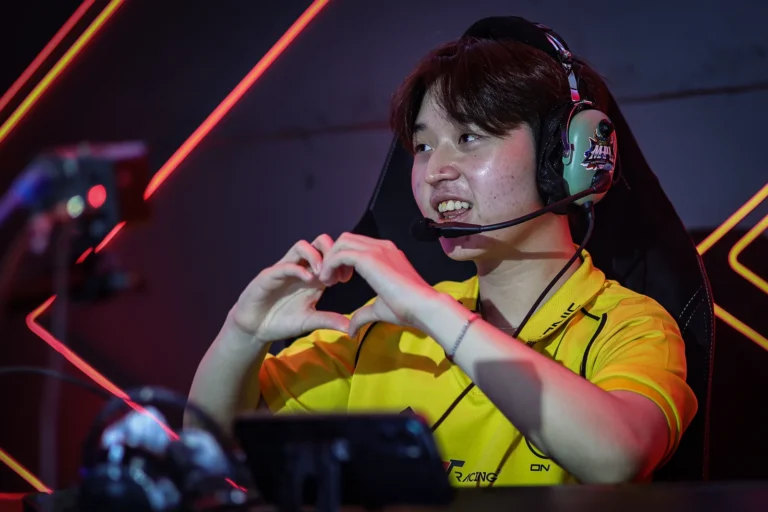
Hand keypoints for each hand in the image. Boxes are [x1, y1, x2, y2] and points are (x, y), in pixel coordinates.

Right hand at [230, 234, 353, 344]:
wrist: (255, 328)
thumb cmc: (282, 322)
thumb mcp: (309, 321)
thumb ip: (328, 320)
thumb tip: (350, 328)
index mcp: (313, 276)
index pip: (331, 254)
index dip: (341, 261)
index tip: (346, 279)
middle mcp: (301, 268)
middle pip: (319, 242)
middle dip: (331, 252)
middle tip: (335, 274)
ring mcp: (285, 269)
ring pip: (302, 246)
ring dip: (316, 256)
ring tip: (322, 276)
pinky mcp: (270, 275)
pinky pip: (285, 264)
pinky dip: (299, 269)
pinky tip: (308, 280)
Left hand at [318, 233, 439, 337]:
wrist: (423, 307)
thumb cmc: (407, 309)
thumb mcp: (380, 309)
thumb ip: (363, 314)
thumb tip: (351, 330)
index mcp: (387, 254)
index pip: (357, 245)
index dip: (343, 260)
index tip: (340, 280)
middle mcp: (382, 247)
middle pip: (347, 239)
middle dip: (334, 256)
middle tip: (332, 280)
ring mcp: (377, 249)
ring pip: (342, 242)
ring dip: (330, 259)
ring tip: (329, 281)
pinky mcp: (370, 257)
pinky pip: (340, 254)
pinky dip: (330, 265)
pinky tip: (329, 281)